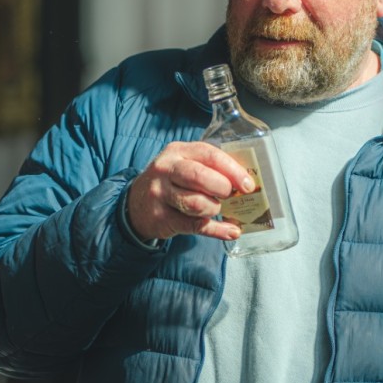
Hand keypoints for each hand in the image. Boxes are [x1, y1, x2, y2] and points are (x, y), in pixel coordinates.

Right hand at [126, 141, 254, 241]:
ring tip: (216, 208)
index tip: (247, 183)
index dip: (232, 170)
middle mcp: (166, 169)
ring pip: (196, 203)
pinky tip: (230, 231)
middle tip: (230, 195)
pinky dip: (217, 230)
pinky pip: (194, 225)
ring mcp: (160, 194)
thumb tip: (245, 182)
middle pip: (200, 177)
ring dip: (214, 208)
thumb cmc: (170, 182)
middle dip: (223, 188)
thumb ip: (209, 168)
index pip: (209, 155)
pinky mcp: (161, 217)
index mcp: (177, 151)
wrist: (135, 204)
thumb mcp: (184, 165)